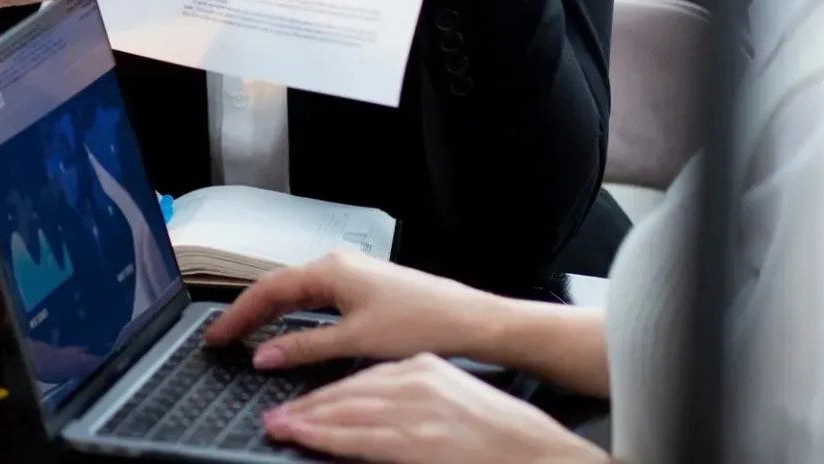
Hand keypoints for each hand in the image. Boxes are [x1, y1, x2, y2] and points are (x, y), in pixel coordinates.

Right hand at [205, 252, 507, 369]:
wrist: (469, 320)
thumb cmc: (421, 323)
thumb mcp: (357, 341)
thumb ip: (306, 347)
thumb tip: (265, 355)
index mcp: (330, 269)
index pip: (268, 289)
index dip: (238, 314)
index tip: (216, 335)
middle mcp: (338, 264)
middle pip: (278, 287)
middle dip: (248, 312)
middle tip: (223, 338)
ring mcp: (352, 274)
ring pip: (298, 292)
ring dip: (271, 313)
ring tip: (247, 335)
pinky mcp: (364, 288)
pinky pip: (317, 298)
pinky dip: (295, 314)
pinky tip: (291, 331)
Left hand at [261, 353, 603, 462]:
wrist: (545, 454)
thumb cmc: (504, 437)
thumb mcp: (453, 404)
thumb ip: (414, 402)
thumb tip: (374, 415)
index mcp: (426, 369)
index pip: (364, 377)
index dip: (328, 393)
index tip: (302, 403)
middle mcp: (417, 382)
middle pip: (348, 391)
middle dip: (309, 405)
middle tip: (278, 416)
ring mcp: (416, 411)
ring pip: (346, 411)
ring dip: (307, 420)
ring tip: (279, 426)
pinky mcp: (417, 440)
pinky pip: (359, 436)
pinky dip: (325, 435)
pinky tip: (302, 436)